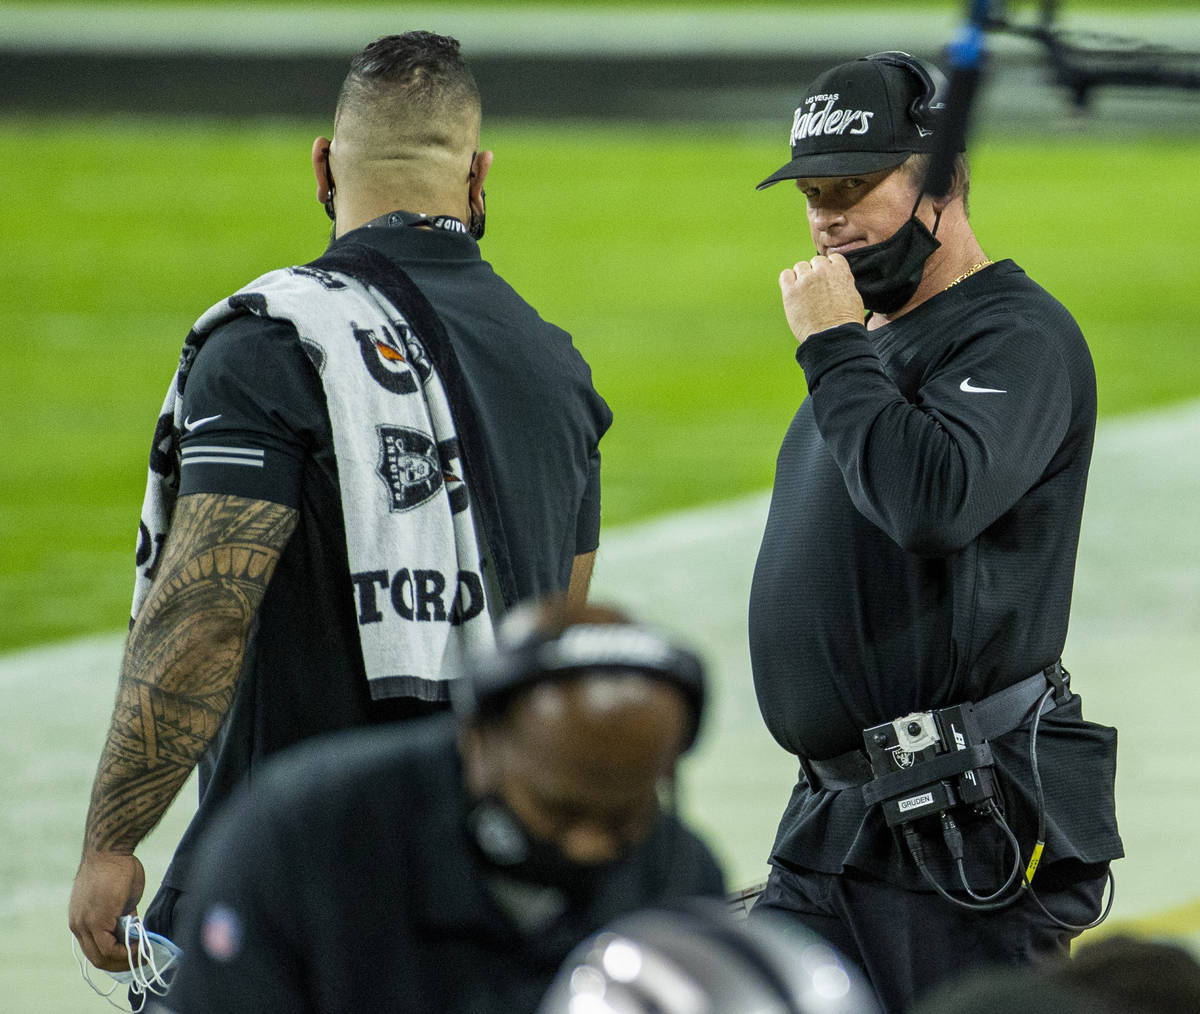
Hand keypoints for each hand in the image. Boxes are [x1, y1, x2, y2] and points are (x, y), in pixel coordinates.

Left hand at [69, 851, 145, 971]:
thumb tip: (131, 929)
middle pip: (96, 958)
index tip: (134, 953)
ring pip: (101, 957)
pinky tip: (139, 946)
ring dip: (123, 960)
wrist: (110, 850)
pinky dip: (125, 952)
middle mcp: (78, 925)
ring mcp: (85, 924)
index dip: (115, 956)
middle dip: (120, 963)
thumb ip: (122, 916)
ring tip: (142, 954)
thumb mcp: (119, 898)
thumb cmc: (118, 866)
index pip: (94, 949)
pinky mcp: (96, 920)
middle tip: (140, 960)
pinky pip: (108, 948)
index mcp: (81, 919)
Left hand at [778, 253, 863, 343]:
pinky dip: (788, 280)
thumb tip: (839, 278)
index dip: (829, 269)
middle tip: (816, 289)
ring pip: (800, 267)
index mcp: (840, 271)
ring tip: (805, 292)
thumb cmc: (845, 322)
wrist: (833, 336)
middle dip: (816, 273)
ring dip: (802, 276)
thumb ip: (844, 282)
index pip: (833, 259)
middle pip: (815, 261)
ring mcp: (805, 280)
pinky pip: (785, 275)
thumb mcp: (853, 296)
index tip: (827, 279)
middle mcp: (822, 271)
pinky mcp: (791, 291)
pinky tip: (793, 291)